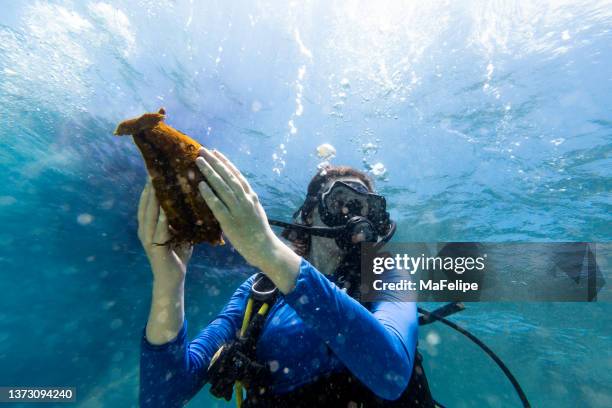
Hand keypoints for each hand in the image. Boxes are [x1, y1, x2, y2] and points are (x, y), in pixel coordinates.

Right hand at [138, 179, 192, 283]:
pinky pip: (158, 232)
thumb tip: (193, 196)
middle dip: (148, 188)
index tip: (155, 169)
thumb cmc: (178, 252)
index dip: (150, 186)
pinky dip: (161, 221)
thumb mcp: (180, 229)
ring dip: (152, 201)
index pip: (148, 201)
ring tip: (156, 185)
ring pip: (148, 216)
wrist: (173, 278)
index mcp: (148, 224)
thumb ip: (181, 215)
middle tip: (153, 170)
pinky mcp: (154, 249)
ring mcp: (147, 239)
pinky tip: (164, 211)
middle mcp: (144, 229)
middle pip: (145, 204)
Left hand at [195, 148, 300, 292]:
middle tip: (201, 150)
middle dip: (214, 162)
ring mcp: (238, 210)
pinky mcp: (231, 222)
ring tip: (198, 161)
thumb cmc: (258, 231)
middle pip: (227, 176)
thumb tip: (233, 191)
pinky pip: (218, 205)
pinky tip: (201, 185)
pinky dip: (209, 194)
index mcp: (251, 196)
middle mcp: (245, 200)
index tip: (215, 152)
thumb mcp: (254, 211)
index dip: (225, 162)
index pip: (236, 175)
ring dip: (209, 172)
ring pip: (222, 187)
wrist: (265, 249)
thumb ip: (244, 200)